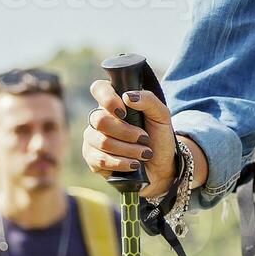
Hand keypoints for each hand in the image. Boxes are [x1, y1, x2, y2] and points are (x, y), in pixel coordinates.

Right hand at [83, 80, 176, 200]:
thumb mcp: (162, 116)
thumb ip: (148, 100)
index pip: (99, 89)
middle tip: (144, 138)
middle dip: (126, 132)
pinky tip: (133, 164)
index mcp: (114, 103)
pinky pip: (100, 160)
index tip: (124, 112)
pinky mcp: (93, 159)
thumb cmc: (159, 137)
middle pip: (99, 120)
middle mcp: (99, 119)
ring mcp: (93, 139)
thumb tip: (127, 96)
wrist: (161, 166)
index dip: (108, 100)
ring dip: (128, 149)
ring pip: (101, 141)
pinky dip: (121, 163)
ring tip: (144, 154)